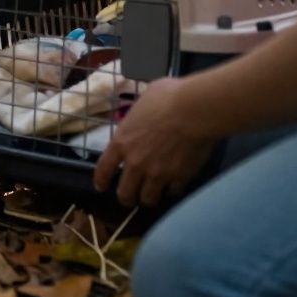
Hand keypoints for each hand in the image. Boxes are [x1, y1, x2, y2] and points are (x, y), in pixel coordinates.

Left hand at [93, 77, 216, 206]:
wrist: (195, 110)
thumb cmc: (168, 98)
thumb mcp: (144, 100)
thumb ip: (139, 113)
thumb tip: (145, 111)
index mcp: (122, 142)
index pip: (104, 168)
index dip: (101, 180)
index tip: (101, 187)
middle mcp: (136, 162)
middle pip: (125, 192)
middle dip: (126, 197)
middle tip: (130, 197)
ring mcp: (158, 173)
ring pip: (148, 199)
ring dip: (148, 198)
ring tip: (151, 196)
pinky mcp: (179, 178)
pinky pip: (173, 192)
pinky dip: (173, 190)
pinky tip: (175, 186)